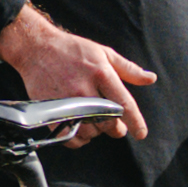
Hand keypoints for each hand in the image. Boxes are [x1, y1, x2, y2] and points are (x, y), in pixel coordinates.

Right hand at [0, 6, 155, 137]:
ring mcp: (66, 102)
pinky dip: (78, 138)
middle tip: (116, 125)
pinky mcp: (51, 111)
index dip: (135, 122)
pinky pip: (69, 136)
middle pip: (108, 122)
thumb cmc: (72, 50)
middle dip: (116, 128)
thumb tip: (151, 78)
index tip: (140, 133)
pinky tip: (80, 129)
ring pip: (90, 131)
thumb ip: (128, 69)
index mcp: (101, 73)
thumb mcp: (104, 53)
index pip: (124, 104)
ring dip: (96, 131)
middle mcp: (84, 89)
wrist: (36, 48)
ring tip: (95, 122)